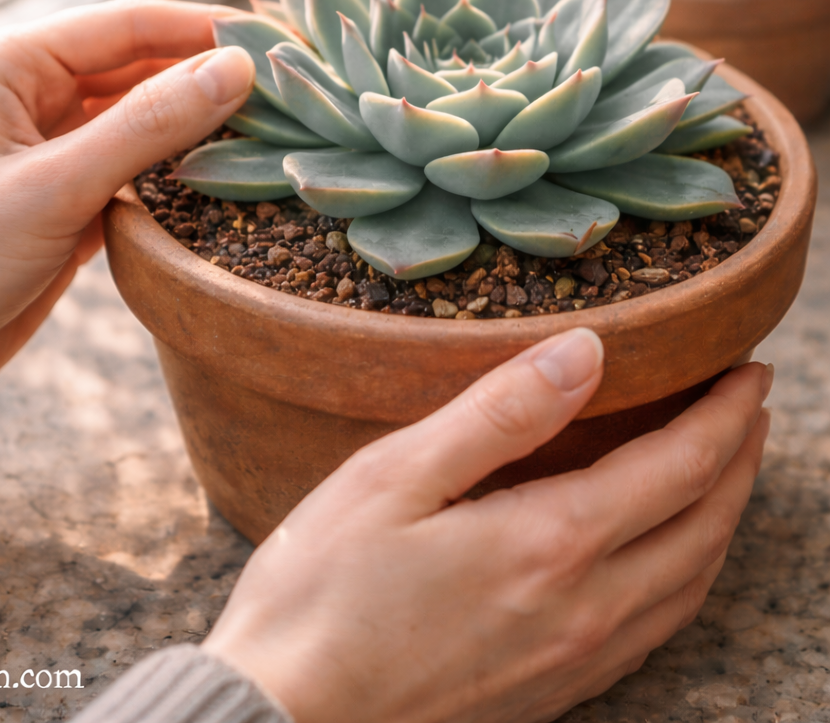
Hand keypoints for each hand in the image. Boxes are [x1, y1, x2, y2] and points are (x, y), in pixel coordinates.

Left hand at [0, 0, 254, 423]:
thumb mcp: (53, 187)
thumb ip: (148, 126)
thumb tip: (235, 69)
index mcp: (9, 64)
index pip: (127, 25)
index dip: (203, 28)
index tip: (276, 40)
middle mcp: (31, 94)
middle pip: (139, 67)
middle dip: (207, 75)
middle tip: (288, 90)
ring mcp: (50, 147)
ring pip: (141, 118)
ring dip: (196, 124)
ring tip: (269, 129)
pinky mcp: (65, 195)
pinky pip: (133, 166)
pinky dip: (175, 170)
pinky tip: (223, 175)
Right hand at [206, 329, 770, 722]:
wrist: (285, 718)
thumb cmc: (322, 590)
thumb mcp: (394, 477)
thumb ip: (498, 413)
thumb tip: (587, 351)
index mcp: (549, 544)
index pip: (678, 468)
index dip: (725, 415)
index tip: (748, 371)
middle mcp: (583, 610)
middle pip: (704, 526)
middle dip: (740, 458)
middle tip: (750, 407)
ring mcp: (573, 662)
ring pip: (691, 584)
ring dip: (723, 517)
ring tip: (725, 471)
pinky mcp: (550, 693)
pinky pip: (655, 629)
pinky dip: (687, 577)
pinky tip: (666, 561)